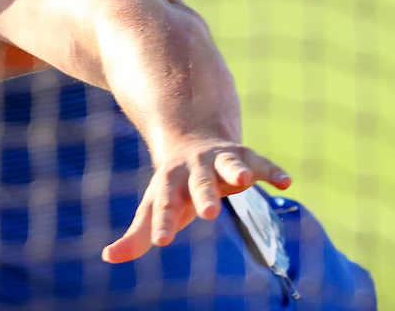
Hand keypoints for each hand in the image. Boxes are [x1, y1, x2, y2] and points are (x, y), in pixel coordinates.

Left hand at [101, 137, 290, 263]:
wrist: (191, 136)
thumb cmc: (173, 185)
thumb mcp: (154, 205)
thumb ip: (137, 234)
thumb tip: (108, 257)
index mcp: (170, 184)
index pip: (164, 205)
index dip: (162, 222)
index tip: (161, 241)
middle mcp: (195, 169)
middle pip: (199, 183)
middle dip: (204, 196)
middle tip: (209, 214)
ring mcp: (220, 160)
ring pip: (228, 164)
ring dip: (236, 171)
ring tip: (243, 183)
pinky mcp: (245, 156)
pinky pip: (261, 163)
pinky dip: (272, 171)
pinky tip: (286, 182)